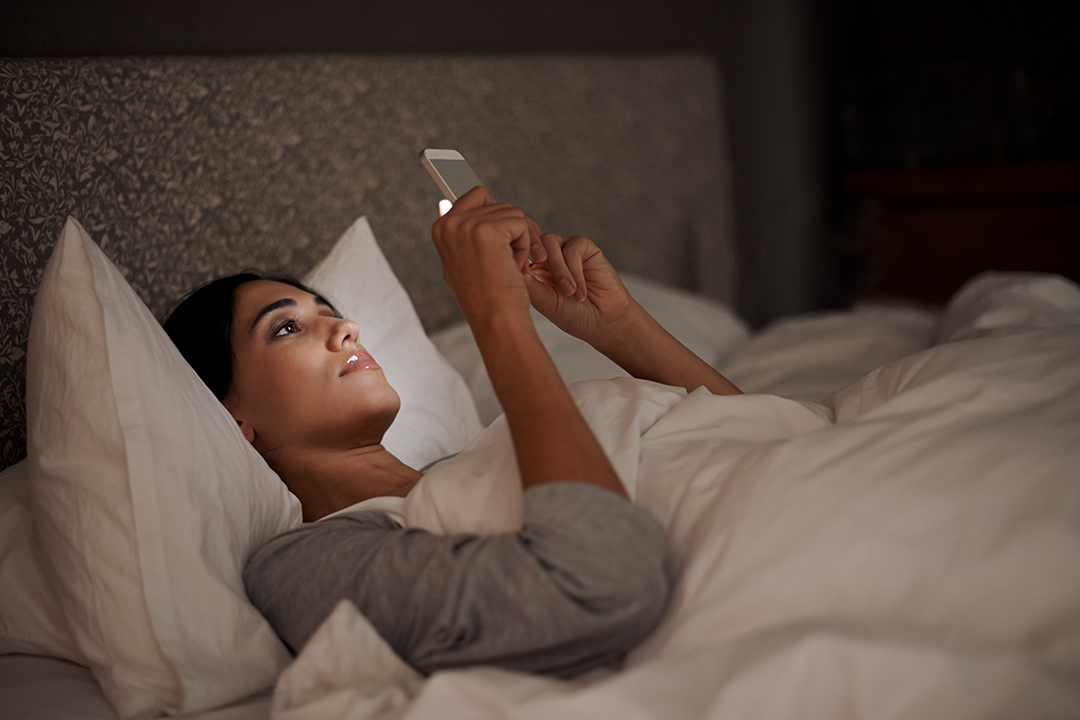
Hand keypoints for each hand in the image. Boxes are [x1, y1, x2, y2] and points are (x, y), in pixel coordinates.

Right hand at [430, 186, 537, 324]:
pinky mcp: (488, 231)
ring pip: (512, 213)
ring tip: (508, 267)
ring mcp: (467, 226)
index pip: (476, 197)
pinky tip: (514, 266)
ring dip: (519, 240)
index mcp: (441, 228)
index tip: (495, 246)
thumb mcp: (460, 262)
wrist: (495, 319)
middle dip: (510, 231)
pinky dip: (526, 245)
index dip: (495, 220)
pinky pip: (520, 223)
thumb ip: (456, 233)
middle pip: (497, 204)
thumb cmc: (485, 297)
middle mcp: (449, 224)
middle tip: (505, 262)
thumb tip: (444, 203)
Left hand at [524, 231, 636, 346]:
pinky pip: (573, 247)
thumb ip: (529, 283)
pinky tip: (580, 292)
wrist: (604, 323)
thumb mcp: (544, 302)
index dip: (513, 256)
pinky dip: (575, 270)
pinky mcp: (585, 247)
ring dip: (559, 269)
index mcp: (532, 268)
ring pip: (550, 241)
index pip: (516, 250)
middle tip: (541, 281)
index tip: (516, 280)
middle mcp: (547, 255)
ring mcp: (565, 249)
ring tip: (569, 293)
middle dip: (534, 258)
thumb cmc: (573, 316)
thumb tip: (510, 263)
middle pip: (531, 240)